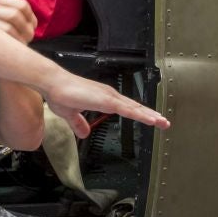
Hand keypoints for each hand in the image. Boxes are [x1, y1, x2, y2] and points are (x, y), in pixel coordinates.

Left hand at [0, 0, 36, 45]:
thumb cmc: (2, 26)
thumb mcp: (6, 9)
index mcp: (31, 20)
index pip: (22, 5)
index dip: (6, 0)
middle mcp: (30, 32)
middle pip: (14, 14)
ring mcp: (21, 43)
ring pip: (8, 26)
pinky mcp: (11, 51)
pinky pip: (2, 37)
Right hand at [42, 70, 169, 130]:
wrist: (52, 83)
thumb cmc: (60, 94)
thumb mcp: (71, 114)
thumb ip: (79, 123)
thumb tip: (84, 133)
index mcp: (104, 99)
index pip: (127, 108)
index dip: (140, 114)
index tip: (152, 120)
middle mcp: (110, 96)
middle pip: (135, 107)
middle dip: (150, 115)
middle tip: (165, 123)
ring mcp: (109, 96)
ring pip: (134, 108)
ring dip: (148, 115)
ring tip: (161, 122)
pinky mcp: (105, 100)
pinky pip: (126, 109)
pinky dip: (138, 114)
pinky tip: (148, 119)